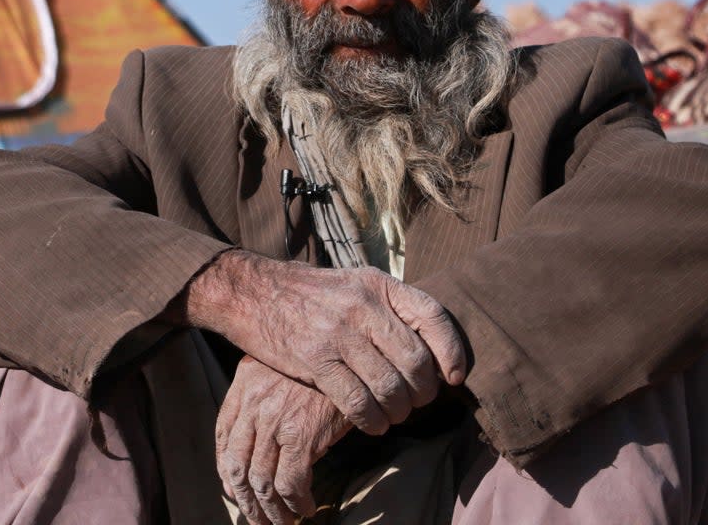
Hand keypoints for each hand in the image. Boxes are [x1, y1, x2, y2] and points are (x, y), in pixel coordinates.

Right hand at [187, 252, 465, 434]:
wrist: (253, 292)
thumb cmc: (310, 293)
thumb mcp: (355, 282)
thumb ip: (389, 306)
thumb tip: (432, 343)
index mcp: (378, 284)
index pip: (432, 316)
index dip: (452, 351)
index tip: (454, 377)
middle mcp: (363, 306)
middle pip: (416, 361)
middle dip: (423, 393)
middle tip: (416, 403)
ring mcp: (339, 334)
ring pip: (390, 387)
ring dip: (399, 412)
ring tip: (394, 417)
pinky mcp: (316, 362)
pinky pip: (358, 403)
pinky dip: (372, 421)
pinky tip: (372, 425)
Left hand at [217, 356, 351, 524]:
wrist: (357, 354)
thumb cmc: (325, 362)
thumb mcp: (284, 366)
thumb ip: (265, 394)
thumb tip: (257, 441)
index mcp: (245, 382)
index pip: (223, 435)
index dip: (226, 469)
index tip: (236, 489)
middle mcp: (253, 401)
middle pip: (237, 464)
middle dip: (246, 499)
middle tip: (257, 518)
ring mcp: (275, 419)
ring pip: (261, 481)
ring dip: (270, 510)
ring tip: (282, 522)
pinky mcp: (301, 435)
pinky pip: (290, 483)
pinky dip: (296, 503)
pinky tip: (306, 508)